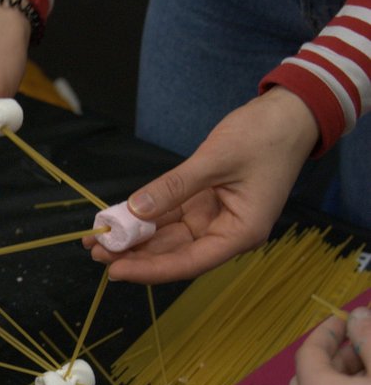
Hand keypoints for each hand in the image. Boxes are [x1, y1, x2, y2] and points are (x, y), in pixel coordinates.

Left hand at [82, 89, 319, 283]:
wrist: (288, 114)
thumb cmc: (264, 137)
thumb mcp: (216, 159)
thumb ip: (175, 186)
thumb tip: (136, 210)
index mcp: (241, 233)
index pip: (189, 262)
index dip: (151, 270)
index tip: (116, 270)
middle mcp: (227, 232)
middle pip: (175, 253)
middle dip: (136, 254)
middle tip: (96, 252)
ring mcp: (215, 218)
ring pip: (169, 237)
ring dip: (136, 238)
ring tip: (98, 239)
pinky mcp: (204, 202)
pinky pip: (171, 216)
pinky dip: (145, 218)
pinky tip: (119, 220)